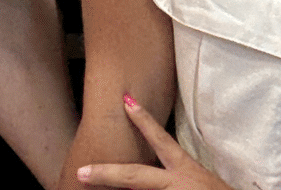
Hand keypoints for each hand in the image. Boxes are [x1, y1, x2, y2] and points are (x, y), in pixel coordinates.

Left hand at [76, 95, 230, 188]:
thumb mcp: (199, 180)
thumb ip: (174, 171)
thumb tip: (150, 171)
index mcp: (185, 170)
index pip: (161, 139)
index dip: (142, 119)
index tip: (124, 99)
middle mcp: (177, 183)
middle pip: (135, 176)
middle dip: (106, 174)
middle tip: (81, 172)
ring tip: (96, 183)